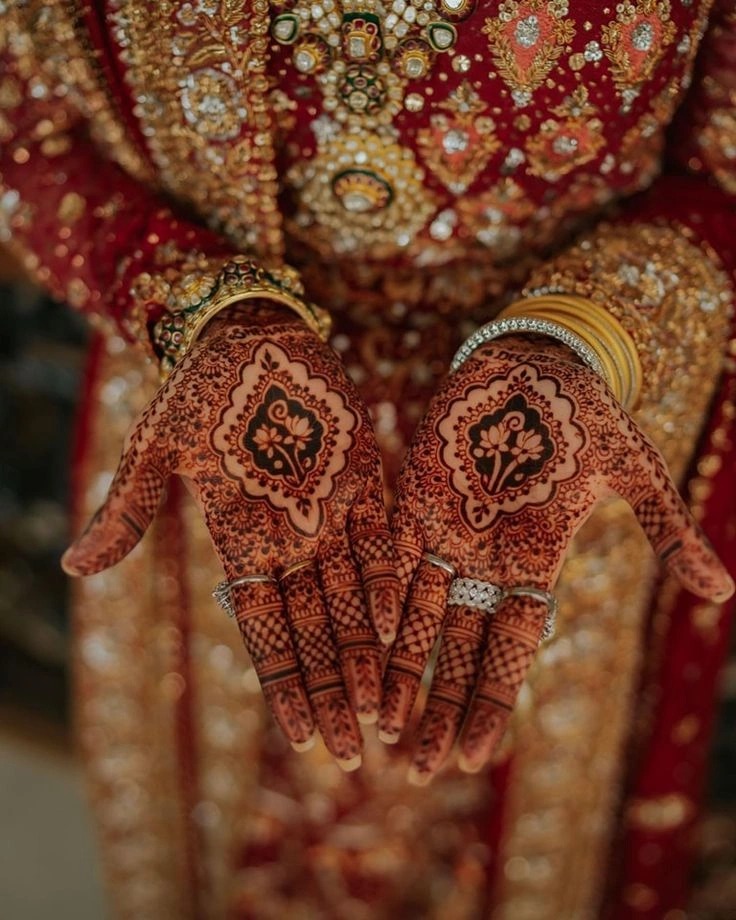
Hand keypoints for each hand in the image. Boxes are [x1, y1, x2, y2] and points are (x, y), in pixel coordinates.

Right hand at [63, 305, 399, 769]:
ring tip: (381, 714)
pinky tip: (402, 634)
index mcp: (242, 540)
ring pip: (352, 599)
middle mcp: (291, 539)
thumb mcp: (158, 449)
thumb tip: (72, 568)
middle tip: (352, 754)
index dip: (284, 685)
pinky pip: (382, 542)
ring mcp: (331, 513)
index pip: (265, 630)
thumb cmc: (200, 387)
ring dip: (365, 656)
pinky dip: (390, 585)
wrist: (252, 333)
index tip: (302, 740)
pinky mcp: (366, 480)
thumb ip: (130, 510)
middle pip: (315, 630)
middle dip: (330, 691)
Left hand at [379, 336, 733, 782]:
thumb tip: (725, 591)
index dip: (491, 702)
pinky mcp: (415, 498)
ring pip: (418, 615)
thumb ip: (665, 531)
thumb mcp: (632, 471)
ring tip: (379, 726)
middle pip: (459, 649)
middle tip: (415, 769)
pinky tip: (361, 645)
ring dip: (399, 669)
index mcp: (536, 563)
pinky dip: (379, 599)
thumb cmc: (587, 413)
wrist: (536, 361)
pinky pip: (392, 557)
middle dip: (439, 706)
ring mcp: (448, 531)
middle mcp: (487, 559)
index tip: (471, 757)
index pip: (511, 649)